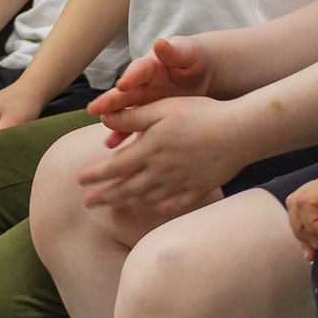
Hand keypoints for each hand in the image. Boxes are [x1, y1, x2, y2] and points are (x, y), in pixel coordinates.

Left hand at [73, 94, 244, 216]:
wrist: (238, 131)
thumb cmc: (199, 114)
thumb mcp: (161, 109)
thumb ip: (132, 117)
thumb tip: (103, 118)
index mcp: (148, 150)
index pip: (113, 168)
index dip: (95, 175)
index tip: (79, 182)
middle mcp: (160, 171)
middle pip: (126, 188)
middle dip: (105, 196)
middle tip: (88, 204)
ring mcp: (180, 183)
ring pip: (148, 198)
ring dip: (129, 203)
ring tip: (116, 206)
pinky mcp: (199, 188)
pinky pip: (177, 203)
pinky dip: (163, 207)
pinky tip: (156, 209)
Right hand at [88, 37, 211, 132]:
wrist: (198, 73)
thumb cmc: (193, 59)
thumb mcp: (188, 53)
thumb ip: (174, 51)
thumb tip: (160, 43)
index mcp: (150, 65)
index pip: (139, 70)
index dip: (131, 77)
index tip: (122, 85)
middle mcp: (140, 83)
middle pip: (124, 94)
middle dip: (110, 102)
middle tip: (95, 109)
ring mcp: (142, 101)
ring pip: (125, 113)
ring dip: (114, 124)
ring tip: (107, 137)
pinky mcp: (147, 116)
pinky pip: (134, 127)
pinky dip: (125, 136)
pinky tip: (116, 148)